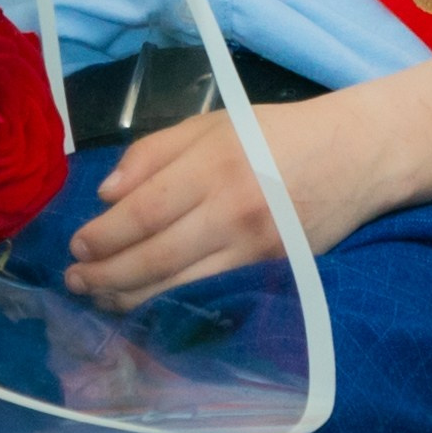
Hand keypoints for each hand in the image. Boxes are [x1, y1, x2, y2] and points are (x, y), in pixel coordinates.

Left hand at [62, 91, 388, 308]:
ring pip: (179, 287)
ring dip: (130, 298)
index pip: (143, 211)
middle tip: (75, 281)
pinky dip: (171, 307)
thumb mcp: (212, 125)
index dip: (104, 237)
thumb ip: (153, 153)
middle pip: (155, 256)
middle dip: (106, 275)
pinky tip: (146, 307)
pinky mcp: (273, 274)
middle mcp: (232, 210)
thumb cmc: (275, 135)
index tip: (77, 247)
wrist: (355, 157)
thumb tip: (106, 195)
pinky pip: (211, 298)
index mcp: (213, 165)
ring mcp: (255, 248)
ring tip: (100, 298)